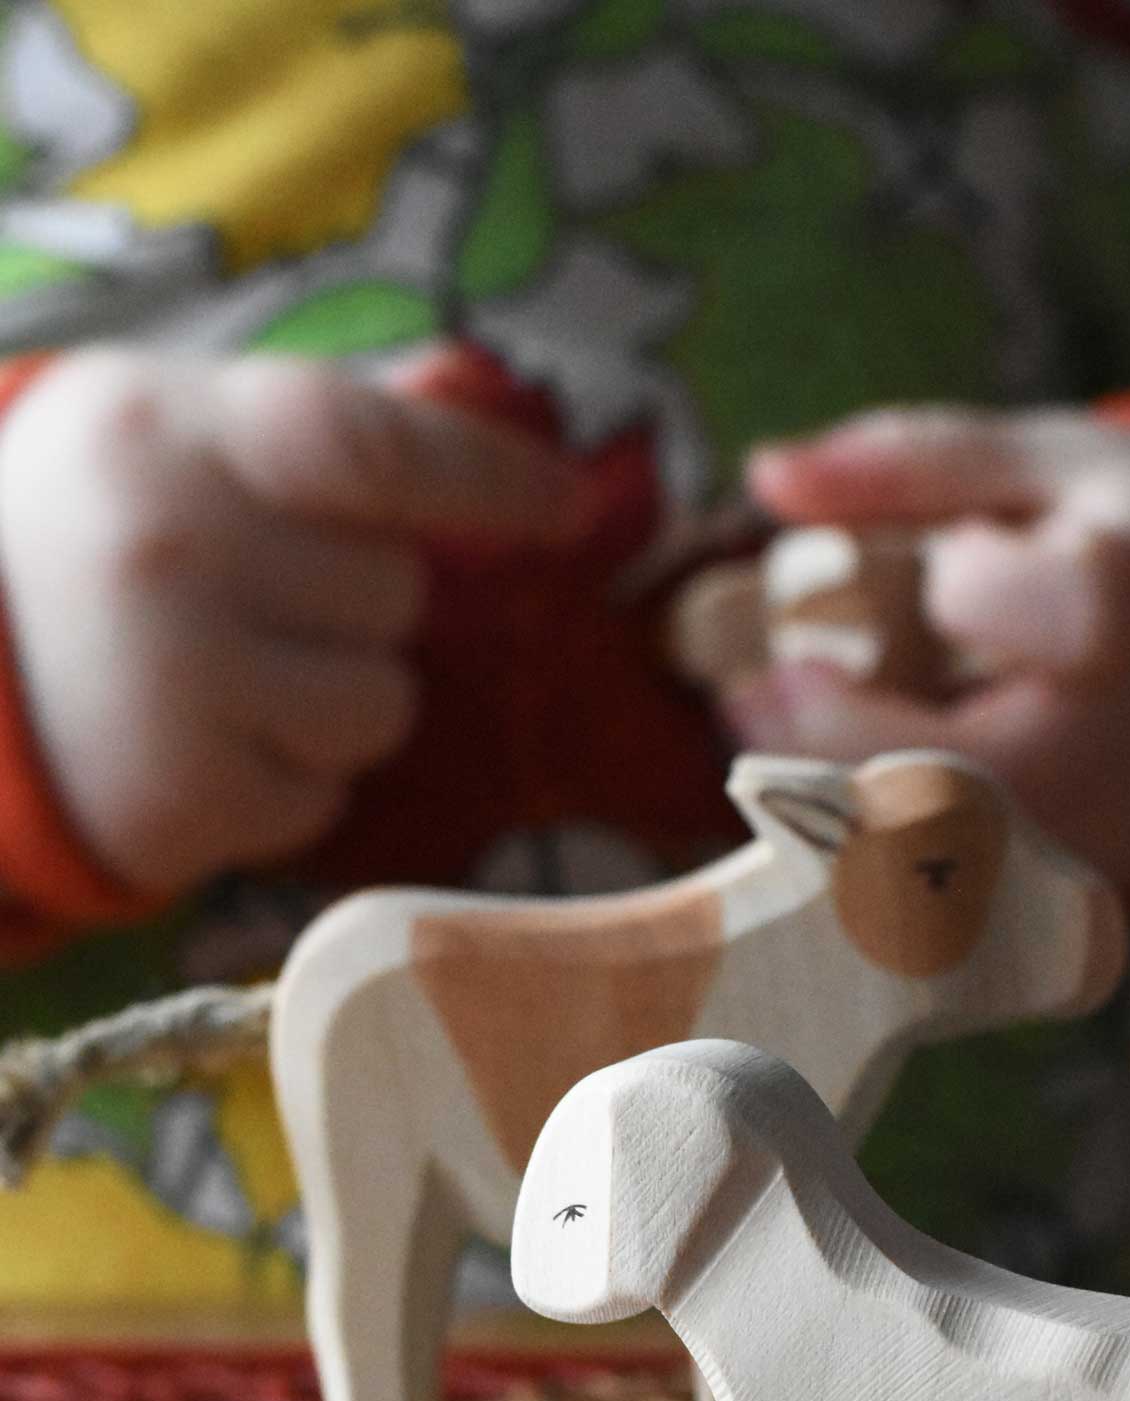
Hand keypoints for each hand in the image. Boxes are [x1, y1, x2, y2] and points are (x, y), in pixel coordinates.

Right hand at [0, 347, 583, 897]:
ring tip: (227, 679)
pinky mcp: (183, 801)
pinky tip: (202, 743)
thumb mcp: (169, 437)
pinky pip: (327, 796)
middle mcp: (171, 552)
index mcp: (164, 432)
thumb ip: (323, 421)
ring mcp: (173, 684)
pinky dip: (286, 781)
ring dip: (336, 702)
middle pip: (394, 591)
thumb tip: (474, 389)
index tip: (565, 507)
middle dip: (355, 604)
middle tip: (252, 600)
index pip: (368, 444)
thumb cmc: (82, 535)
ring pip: (383, 705)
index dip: (486, 475)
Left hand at [703, 406, 1129, 894]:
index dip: (934, 588)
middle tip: (756, 696)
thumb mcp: (1046, 461)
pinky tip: (856, 798)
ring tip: (796, 742)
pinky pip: (963, 898)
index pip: (982, 600)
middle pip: (940, 764)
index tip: (921, 571)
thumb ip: (911, 462)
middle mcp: (1119, 739)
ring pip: (939, 856)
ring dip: (841, 807)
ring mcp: (1105, 831)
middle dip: (825, 738)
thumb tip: (768, 477)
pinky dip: (888, 853)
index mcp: (1124, 602)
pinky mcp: (1081, 893)